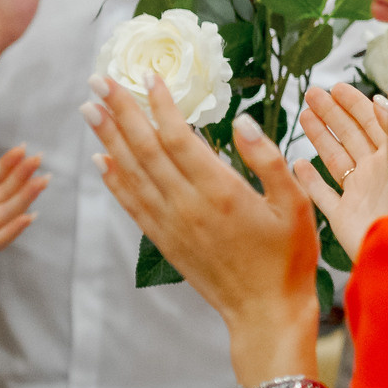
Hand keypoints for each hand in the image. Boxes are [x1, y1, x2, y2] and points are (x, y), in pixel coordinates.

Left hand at [83, 81, 318, 378]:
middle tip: (100, 80)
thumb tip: (241, 121)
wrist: (266, 311)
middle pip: (145, 150)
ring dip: (108, 139)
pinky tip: (101, 160)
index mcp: (221, 192)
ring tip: (90, 109)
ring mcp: (171, 224)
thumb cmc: (289, 257)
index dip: (160, 106)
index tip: (148, 76)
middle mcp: (187, 206)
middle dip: (121, 112)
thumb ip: (268, 160)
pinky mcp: (165, 241)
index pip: (179, 138)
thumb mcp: (297, 205)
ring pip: (131, 173)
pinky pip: (131, 204)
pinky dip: (113, 180)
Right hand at [292, 83, 387, 260]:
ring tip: (305, 115)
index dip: (354, 104)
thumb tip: (381, 101)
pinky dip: (309, 180)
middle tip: (312, 93)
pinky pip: (322, 195)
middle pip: (349, 136)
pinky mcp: (343, 218)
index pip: (371, 123)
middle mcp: (374, 173)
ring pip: (334, 159)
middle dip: (332, 113)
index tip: (336, 87)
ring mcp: (357, 194)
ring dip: (320, 137)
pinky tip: (298, 163)